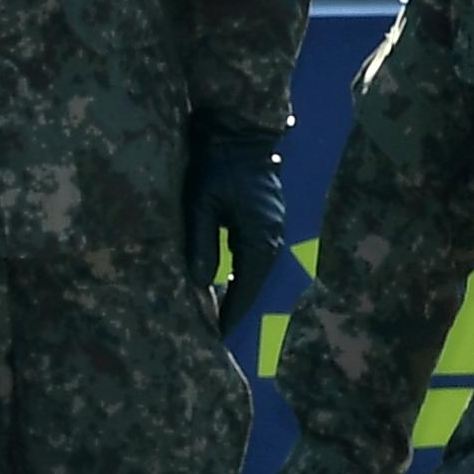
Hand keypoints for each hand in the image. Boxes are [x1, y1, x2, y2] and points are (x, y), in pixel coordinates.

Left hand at [182, 119, 287, 336]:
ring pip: (254, 275)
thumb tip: (201, 284)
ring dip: (239, 295)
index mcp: (260, 240)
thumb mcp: (201, 204)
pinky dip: (240, 277)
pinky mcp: (263, 224)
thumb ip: (201, 243)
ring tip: (220, 319)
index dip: (230, 315)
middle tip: (216, 338)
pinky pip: (252, 260)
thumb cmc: (217, 167)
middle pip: (253, 287)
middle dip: (236, 311)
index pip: (245, 289)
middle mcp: (272, 241)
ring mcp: (270, 232)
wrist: (240, 135)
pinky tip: (225, 289)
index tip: (217, 338)